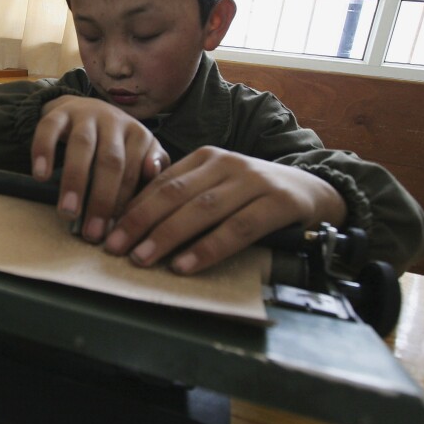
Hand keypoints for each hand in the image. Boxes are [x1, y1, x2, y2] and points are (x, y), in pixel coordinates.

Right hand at [31, 95, 168, 241]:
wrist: (84, 110)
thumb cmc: (116, 144)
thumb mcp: (140, 155)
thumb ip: (151, 171)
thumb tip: (155, 182)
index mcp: (138, 135)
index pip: (133, 171)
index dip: (124, 203)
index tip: (115, 233)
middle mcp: (114, 122)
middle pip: (110, 160)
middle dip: (102, 199)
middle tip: (92, 232)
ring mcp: (85, 114)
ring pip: (81, 145)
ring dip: (74, 181)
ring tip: (67, 212)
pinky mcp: (58, 112)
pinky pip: (48, 128)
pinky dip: (43, 151)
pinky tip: (41, 176)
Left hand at [103, 146, 346, 273]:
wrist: (315, 192)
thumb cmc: (256, 196)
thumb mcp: (218, 189)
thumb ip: (185, 199)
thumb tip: (134, 225)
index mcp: (206, 158)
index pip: (160, 183)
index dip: (133, 208)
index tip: (108, 231)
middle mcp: (226, 163)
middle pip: (175, 193)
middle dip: (140, 221)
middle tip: (115, 247)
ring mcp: (253, 180)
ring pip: (202, 209)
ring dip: (168, 235)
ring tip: (143, 257)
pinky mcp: (277, 202)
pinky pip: (237, 228)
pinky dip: (209, 248)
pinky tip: (186, 264)